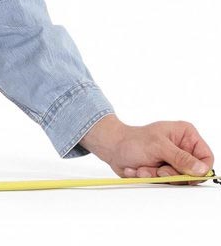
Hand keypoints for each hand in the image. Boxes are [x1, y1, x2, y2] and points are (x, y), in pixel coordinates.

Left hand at [82, 115, 213, 184]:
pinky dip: (150, 178)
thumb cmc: (132, 141)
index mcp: (186, 135)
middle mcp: (182, 148)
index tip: (185, 174)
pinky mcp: (163, 171)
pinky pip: (164, 182)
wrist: (112, 148)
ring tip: (144, 166)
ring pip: (178, 179)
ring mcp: (172, 161)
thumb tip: (201, 169)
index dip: (199, 170)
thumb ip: (181, 158)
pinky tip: (139, 169)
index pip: (206, 158)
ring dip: (158, 176)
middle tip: (158, 168)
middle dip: (171, 173)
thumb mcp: (158, 146)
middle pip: (193, 172)